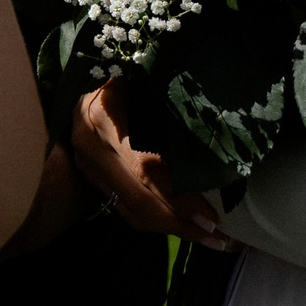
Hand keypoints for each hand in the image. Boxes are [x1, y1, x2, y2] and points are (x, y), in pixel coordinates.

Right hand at [71, 79, 231, 250]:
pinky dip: (155, 221)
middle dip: (180, 224)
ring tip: (208, 237)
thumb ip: (169, 108)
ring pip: (131, 210)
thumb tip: (217, 146)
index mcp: (104, 116)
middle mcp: (90, 145)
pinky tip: (181, 225)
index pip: (145, 169)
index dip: (178, 197)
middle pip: (138, 200)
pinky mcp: (91, 176)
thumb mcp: (149, 81)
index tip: (211, 216)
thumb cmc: (129, 67)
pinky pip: (125, 208)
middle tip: (218, 237)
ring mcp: (87, 164)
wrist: (87, 70)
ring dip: (171, 228)